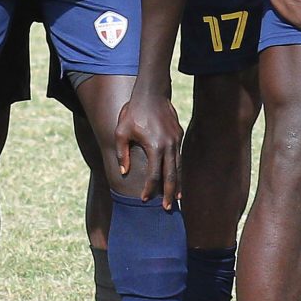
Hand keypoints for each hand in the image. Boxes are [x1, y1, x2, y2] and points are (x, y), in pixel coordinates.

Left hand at [112, 87, 183, 207]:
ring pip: (178, 167)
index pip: (154, 174)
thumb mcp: (121, 131)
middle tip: (168, 208)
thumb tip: (124, 172)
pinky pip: (179, 157)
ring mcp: (175, 140)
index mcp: (154, 146)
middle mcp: (168, 145)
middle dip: (170, 194)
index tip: (145, 199)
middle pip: (171, 175)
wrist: (151, 92)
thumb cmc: (133, 111)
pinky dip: (178, 170)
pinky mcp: (178, 135)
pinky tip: (176, 179)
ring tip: (177, 199)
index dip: (149, 189)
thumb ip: (121, 153)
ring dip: (177, 184)